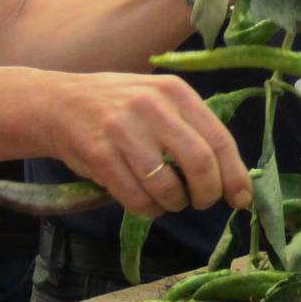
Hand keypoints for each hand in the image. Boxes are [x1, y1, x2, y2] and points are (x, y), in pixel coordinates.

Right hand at [43, 72, 251, 217]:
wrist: (59, 103)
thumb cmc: (120, 106)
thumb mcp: (160, 100)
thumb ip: (192, 128)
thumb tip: (231, 175)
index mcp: (176, 91)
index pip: (218, 139)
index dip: (234, 174)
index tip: (241, 198)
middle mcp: (152, 107)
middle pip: (199, 163)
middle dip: (208, 193)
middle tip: (204, 203)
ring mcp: (124, 131)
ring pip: (167, 186)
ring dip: (175, 204)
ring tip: (171, 201)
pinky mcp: (100, 155)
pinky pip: (136, 198)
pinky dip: (148, 210)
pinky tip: (148, 203)